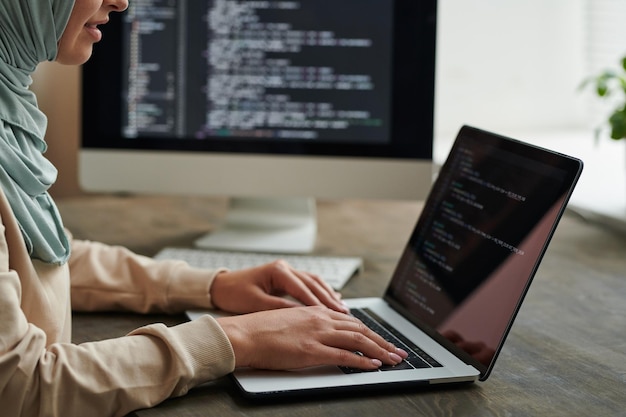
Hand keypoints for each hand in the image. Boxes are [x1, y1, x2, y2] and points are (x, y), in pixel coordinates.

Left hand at [210, 260, 347, 313]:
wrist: (221, 286)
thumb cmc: (234, 293)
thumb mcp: (256, 303)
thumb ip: (279, 308)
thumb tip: (301, 316)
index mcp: (278, 270)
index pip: (302, 288)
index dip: (317, 303)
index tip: (329, 315)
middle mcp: (285, 268)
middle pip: (313, 283)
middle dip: (328, 298)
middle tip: (343, 312)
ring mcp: (286, 271)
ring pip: (314, 282)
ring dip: (328, 294)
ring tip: (342, 308)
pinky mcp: (286, 278)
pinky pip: (308, 284)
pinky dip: (320, 292)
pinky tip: (331, 299)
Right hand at [217, 306, 407, 369]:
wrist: (244, 333)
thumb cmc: (261, 329)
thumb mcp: (290, 320)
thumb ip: (309, 324)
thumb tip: (322, 333)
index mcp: (315, 311)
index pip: (350, 321)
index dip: (370, 331)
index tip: (382, 339)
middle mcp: (320, 319)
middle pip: (360, 329)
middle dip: (382, 341)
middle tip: (398, 351)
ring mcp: (317, 334)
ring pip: (357, 341)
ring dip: (380, 351)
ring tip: (393, 359)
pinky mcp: (311, 351)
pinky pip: (344, 356)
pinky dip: (362, 361)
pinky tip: (373, 366)